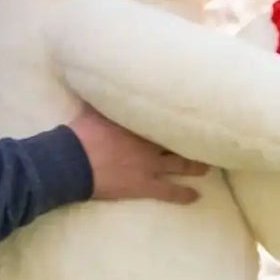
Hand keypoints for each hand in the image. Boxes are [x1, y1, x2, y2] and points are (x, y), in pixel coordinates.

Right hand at [70, 103, 208, 204]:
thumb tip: (100, 83)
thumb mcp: (92, 110)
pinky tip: (196, 196)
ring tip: (207, 167)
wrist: (72, 162)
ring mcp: (149, 165)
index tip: (189, 115)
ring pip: (180, 164)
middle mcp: (149, 142)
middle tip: (207, 140)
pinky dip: (183, 194)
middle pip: (178, 141)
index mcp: (137, 123)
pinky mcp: (144, 185)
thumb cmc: (80, 134)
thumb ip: (103, 101)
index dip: (176, 117)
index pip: (163, 117)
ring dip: (195, 166)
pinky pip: (169, 191)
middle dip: (193, 141)